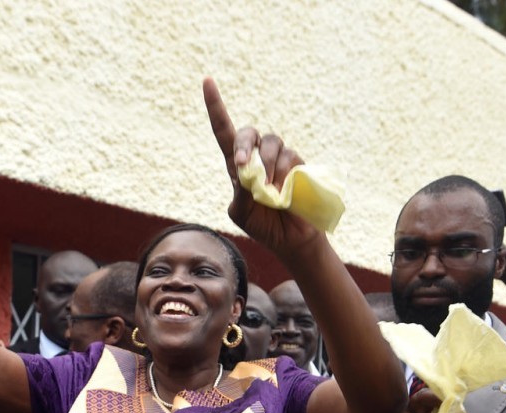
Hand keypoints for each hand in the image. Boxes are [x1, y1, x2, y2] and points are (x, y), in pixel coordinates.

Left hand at [202, 78, 317, 256]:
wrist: (290, 239)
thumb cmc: (263, 225)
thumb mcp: (241, 213)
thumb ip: (240, 193)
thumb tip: (248, 173)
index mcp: (237, 166)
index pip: (224, 131)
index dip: (216, 106)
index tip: (207, 81)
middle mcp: (257, 156)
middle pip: (248, 132)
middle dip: (244, 145)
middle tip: (244, 165)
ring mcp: (279, 158)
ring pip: (271, 144)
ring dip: (268, 166)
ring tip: (271, 191)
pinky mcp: (298, 164)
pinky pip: (290, 157)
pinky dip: (284, 174)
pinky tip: (284, 192)